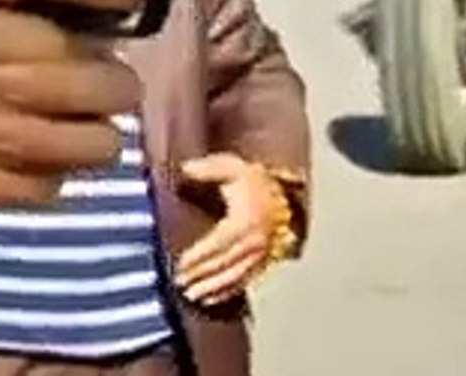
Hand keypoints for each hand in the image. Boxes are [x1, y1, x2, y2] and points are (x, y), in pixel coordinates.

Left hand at [173, 153, 278, 305]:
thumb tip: (183, 168)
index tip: (180, 264)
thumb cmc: (253, 180)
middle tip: (180, 284)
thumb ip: (206, 169)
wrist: (285, 193)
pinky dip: (228, 291)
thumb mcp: (231, 167)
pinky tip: (211, 298)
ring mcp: (263, 254)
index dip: (199, 256)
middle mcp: (256, 241)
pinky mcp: (265, 262)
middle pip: (226, 264)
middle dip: (202, 276)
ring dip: (213, 288)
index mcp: (246, 220)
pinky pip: (246, 280)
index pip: (218, 243)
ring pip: (236, 276)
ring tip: (192, 296)